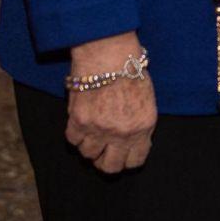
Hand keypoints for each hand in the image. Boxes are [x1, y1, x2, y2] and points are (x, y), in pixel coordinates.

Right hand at [65, 32, 156, 174]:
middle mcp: (122, 134)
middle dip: (106, 161)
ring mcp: (99, 129)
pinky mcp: (79, 121)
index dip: (127, 159)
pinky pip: (73, 140)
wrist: (109, 53)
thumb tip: (131, 139)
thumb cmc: (130, 70)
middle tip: (104, 151)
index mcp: (143, 127)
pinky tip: (81, 122)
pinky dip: (75, 134)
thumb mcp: (147, 100)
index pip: (135, 161)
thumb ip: (139, 124)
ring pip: (88, 155)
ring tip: (91, 131)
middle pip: (110, 167)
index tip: (122, 153)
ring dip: (89, 145)